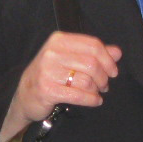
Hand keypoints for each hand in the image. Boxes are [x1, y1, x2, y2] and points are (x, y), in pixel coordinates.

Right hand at [0, 31, 121, 141]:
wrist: (25, 95)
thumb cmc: (51, 74)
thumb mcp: (70, 58)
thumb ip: (94, 54)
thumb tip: (117, 52)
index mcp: (59, 40)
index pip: (93, 45)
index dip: (108, 59)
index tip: (113, 71)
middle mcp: (52, 53)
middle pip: (92, 63)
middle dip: (103, 77)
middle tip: (105, 85)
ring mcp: (47, 71)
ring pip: (86, 80)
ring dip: (97, 89)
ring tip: (97, 92)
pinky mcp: (47, 90)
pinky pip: (78, 95)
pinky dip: (91, 99)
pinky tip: (95, 101)